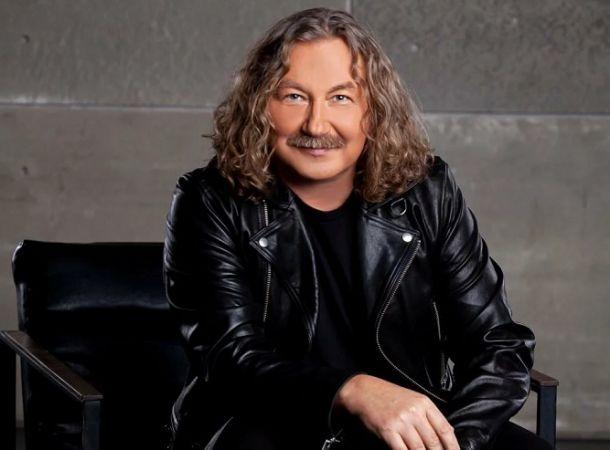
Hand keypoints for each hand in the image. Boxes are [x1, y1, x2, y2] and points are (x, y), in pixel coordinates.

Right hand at [335, 374, 458, 449]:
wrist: (364, 391)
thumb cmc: (390, 396)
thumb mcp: (413, 399)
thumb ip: (428, 415)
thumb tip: (446, 435)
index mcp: (424, 403)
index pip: (444, 429)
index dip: (453, 446)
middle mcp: (414, 412)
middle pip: (433, 442)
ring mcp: (400, 421)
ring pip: (419, 449)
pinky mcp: (388, 430)